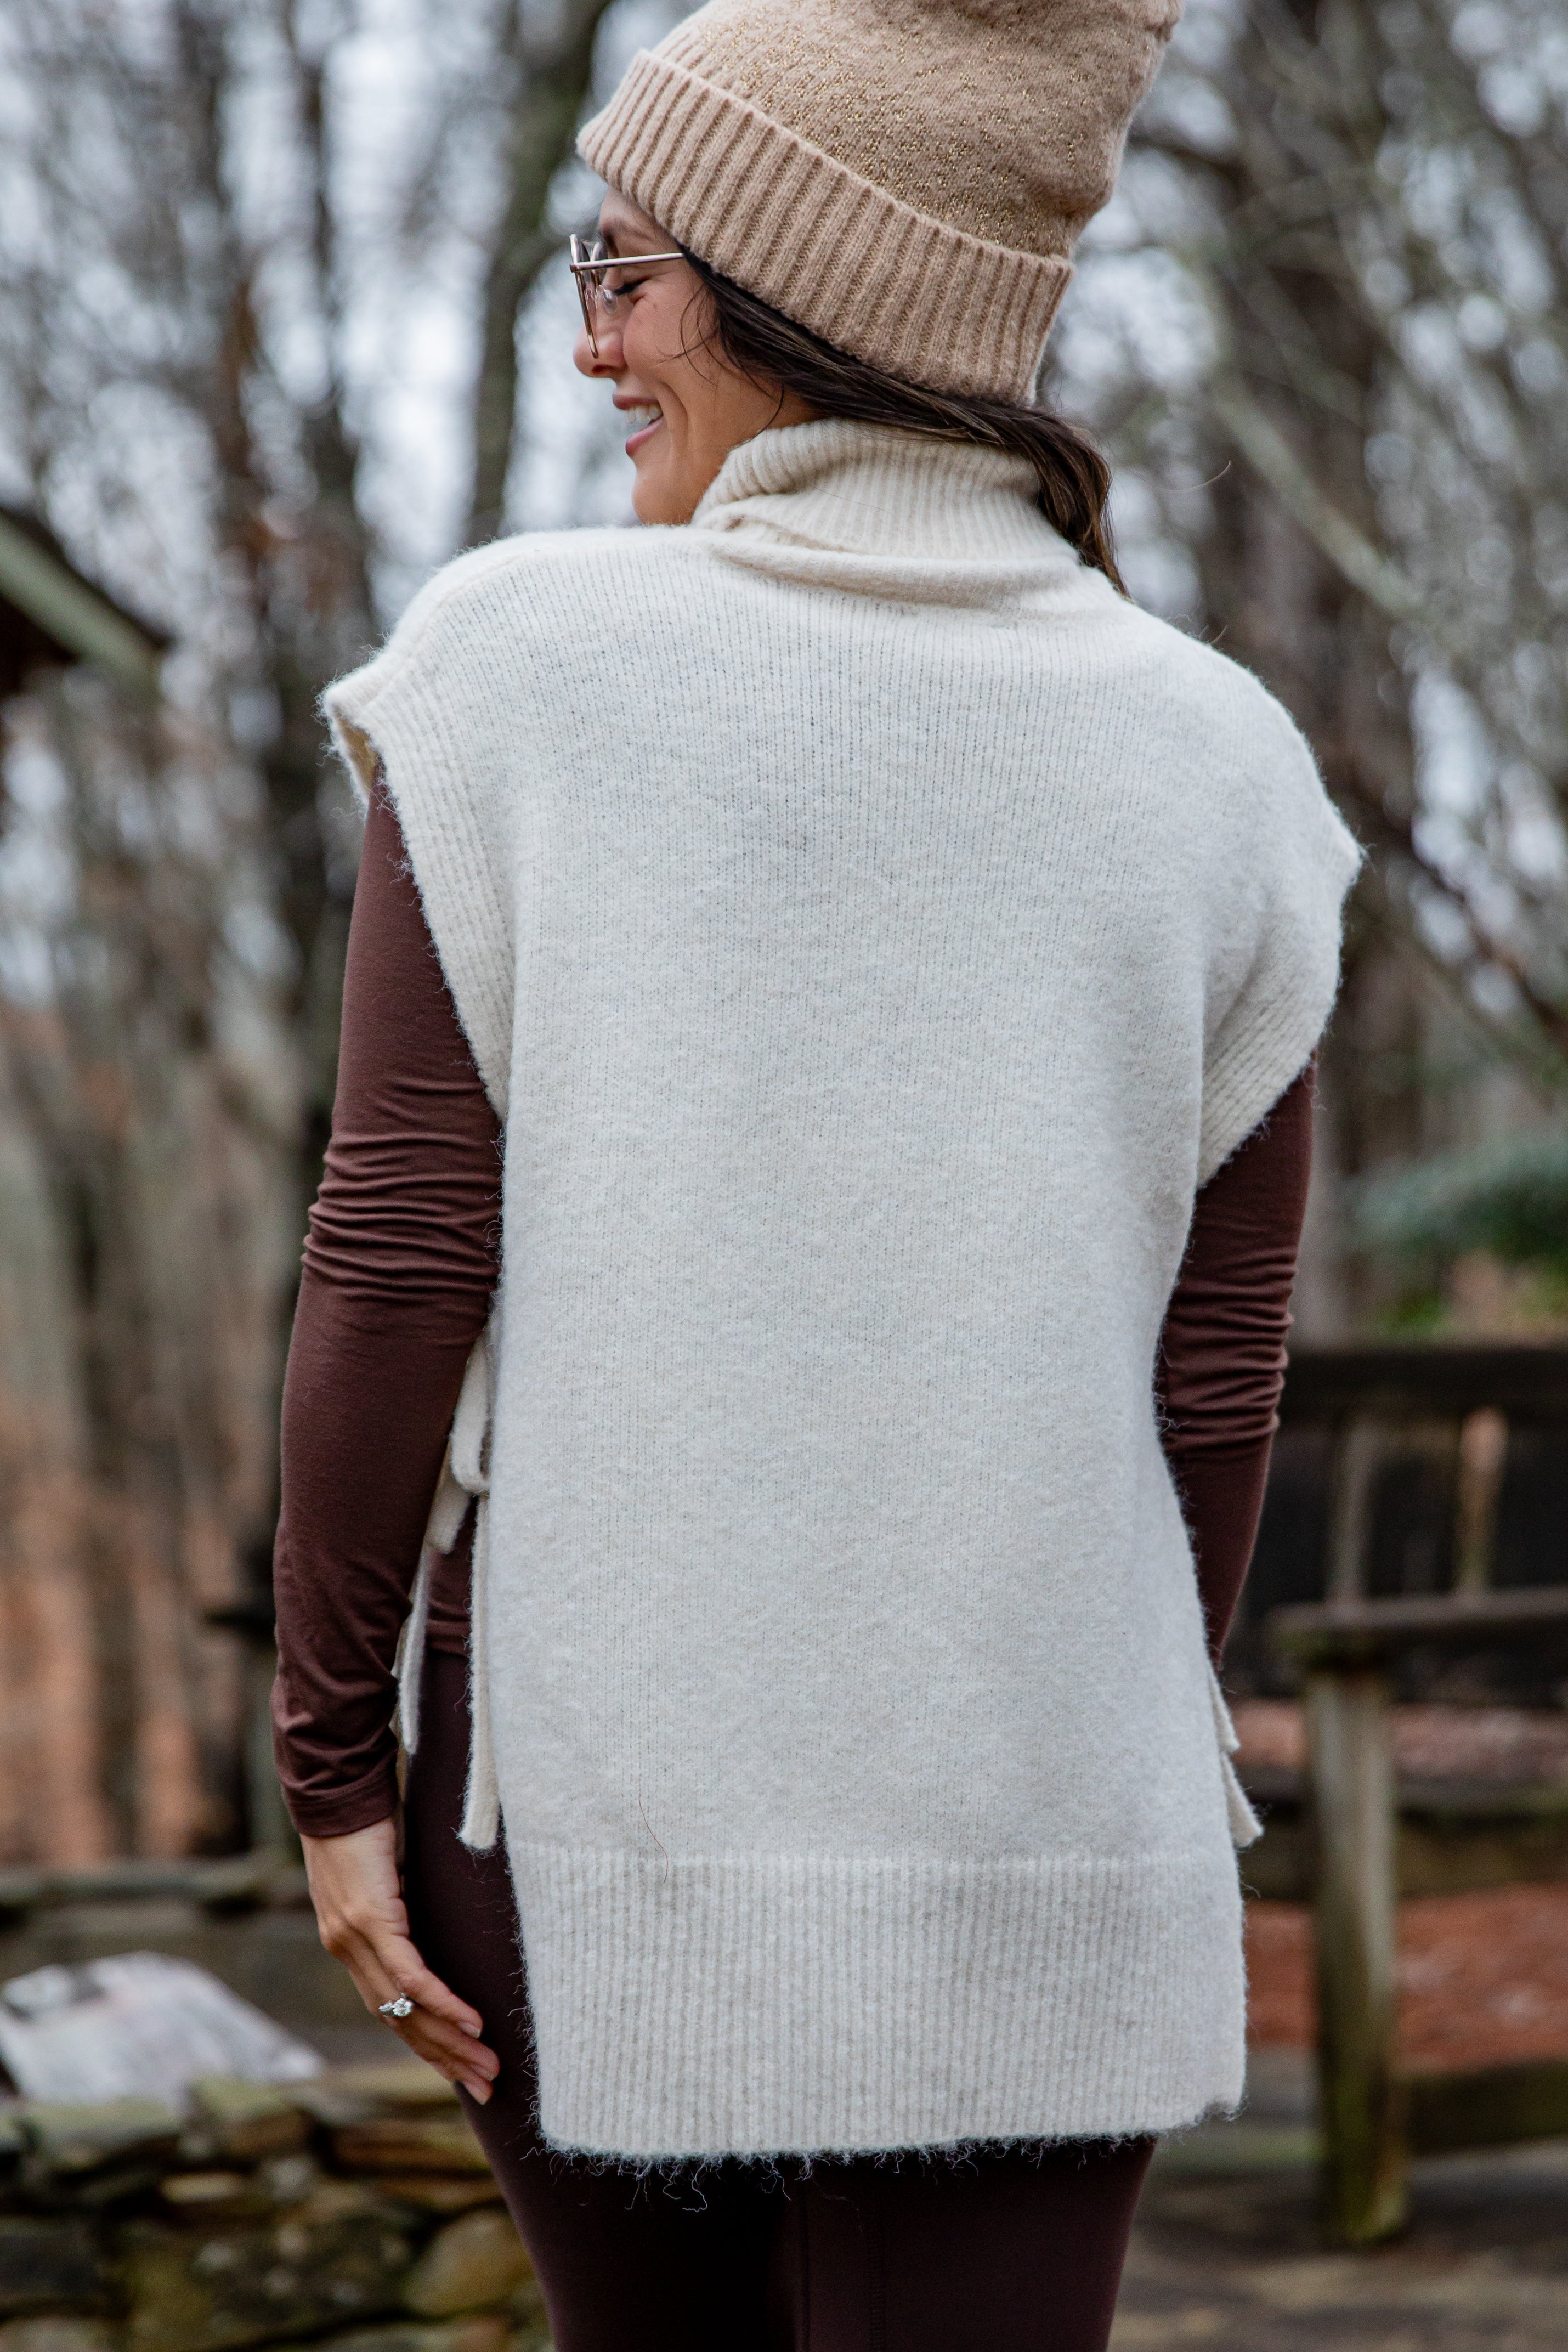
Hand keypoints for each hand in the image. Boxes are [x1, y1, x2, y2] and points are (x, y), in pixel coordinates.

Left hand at [301, 1818, 498, 2103]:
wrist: (336, 1786)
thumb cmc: (366, 1819)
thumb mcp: (387, 1871)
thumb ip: (403, 1902)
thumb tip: (438, 1913)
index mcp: (350, 1944)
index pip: (390, 2010)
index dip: (426, 2043)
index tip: (460, 2069)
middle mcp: (347, 1951)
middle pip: (400, 2022)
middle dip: (445, 2058)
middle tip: (485, 2086)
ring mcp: (354, 1940)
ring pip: (405, 2009)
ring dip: (450, 2041)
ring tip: (487, 2065)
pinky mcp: (369, 1921)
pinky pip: (410, 1975)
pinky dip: (441, 2002)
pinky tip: (470, 2023)